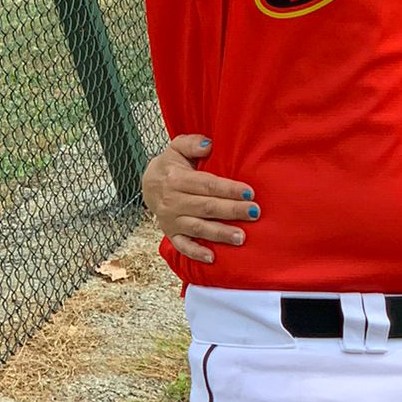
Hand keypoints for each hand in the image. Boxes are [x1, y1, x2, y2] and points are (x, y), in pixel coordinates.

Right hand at [142, 133, 257, 264]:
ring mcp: (170, 220)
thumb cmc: (172, 165)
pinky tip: (213, 259)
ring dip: (220, 234)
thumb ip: (192, 143)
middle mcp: (172, 201)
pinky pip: (182, 246)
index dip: (228, 189)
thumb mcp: (177, 148)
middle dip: (231, 210)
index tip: (249, 192)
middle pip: (206, 207)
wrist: (148, 185)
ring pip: (198, 228)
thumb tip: (208, 145)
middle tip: (254, 213)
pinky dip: (196, 253)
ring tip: (241, 238)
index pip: (206, 185)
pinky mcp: (171, 234)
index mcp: (176, 179)